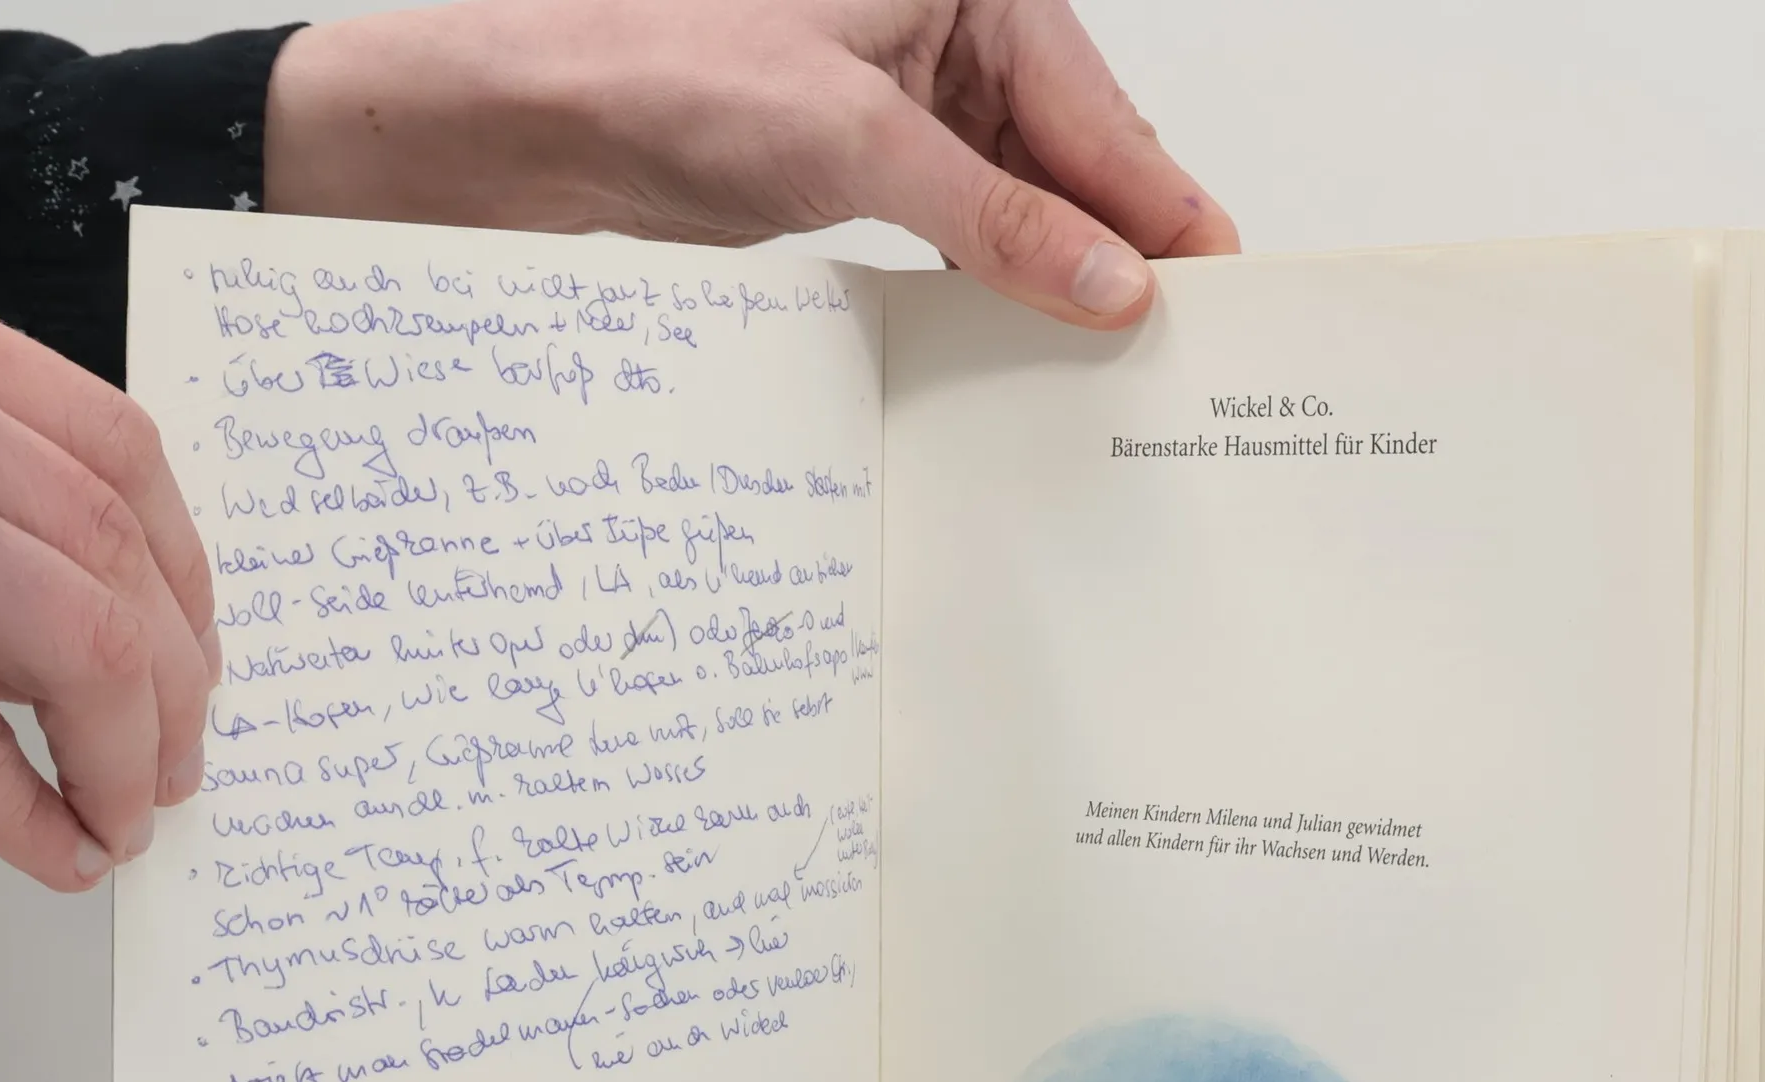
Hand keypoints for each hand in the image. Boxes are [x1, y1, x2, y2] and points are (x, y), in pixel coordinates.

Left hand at [0, 325, 217, 891]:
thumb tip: (69, 844)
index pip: (78, 648)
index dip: (116, 761)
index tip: (112, 830)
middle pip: (115, 582)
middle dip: (160, 708)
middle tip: (154, 783)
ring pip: (130, 504)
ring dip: (179, 625)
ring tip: (178, 702)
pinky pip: (115, 431)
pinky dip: (162, 529)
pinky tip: (164, 598)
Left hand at [266, 0, 1238, 328]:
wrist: (542, 123)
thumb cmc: (668, 68)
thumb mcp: (858, 142)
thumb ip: (997, 219)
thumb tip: (1109, 282)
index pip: (1100, 114)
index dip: (1163, 208)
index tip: (1222, 287)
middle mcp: (953, 36)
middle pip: (1073, 160)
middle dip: (1117, 251)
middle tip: (1177, 346)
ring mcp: (913, 106)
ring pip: (1023, 205)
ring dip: (1055, 281)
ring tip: (1109, 362)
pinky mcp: (871, 171)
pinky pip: (965, 235)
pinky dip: (992, 289)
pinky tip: (1022, 344)